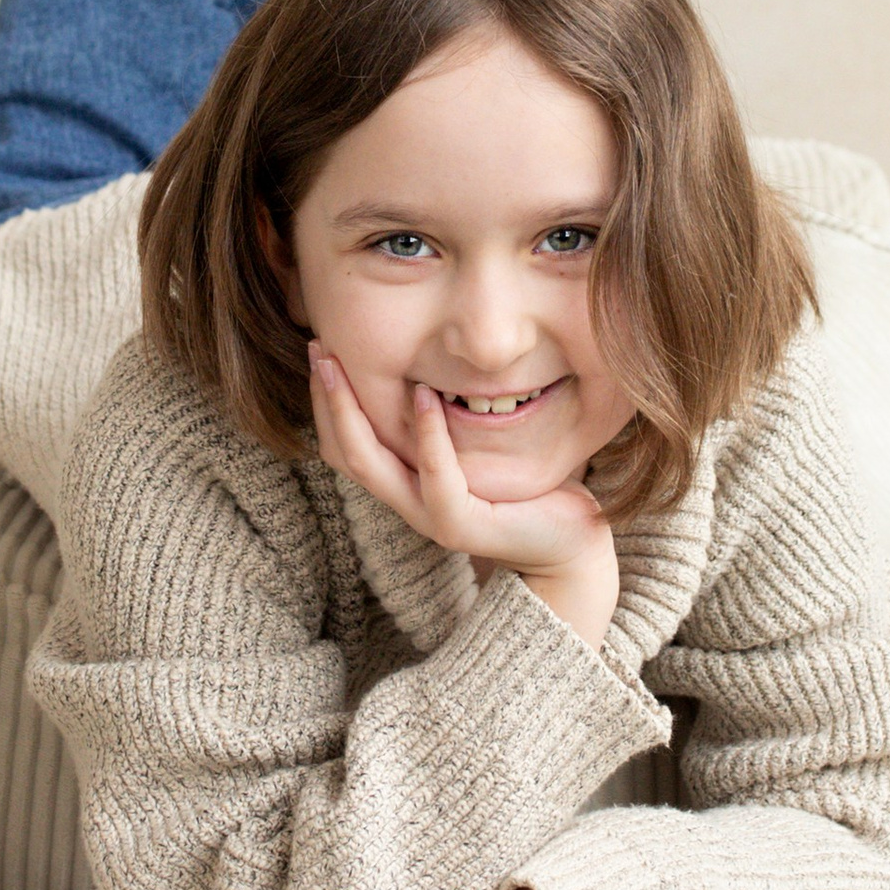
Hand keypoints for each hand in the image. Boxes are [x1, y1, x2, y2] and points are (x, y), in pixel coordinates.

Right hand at [307, 342, 619, 649]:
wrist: (571, 543)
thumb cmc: (529, 486)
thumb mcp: (481, 443)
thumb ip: (453, 416)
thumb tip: (436, 358)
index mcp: (407, 484)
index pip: (345, 444)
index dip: (327, 400)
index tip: (322, 348)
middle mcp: (408, 502)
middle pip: (344, 451)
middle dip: (327, 397)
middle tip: (318, 346)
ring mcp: (429, 518)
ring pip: (369, 464)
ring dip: (350, 410)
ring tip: (343, 362)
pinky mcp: (460, 525)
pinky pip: (435, 475)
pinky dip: (427, 432)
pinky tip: (425, 393)